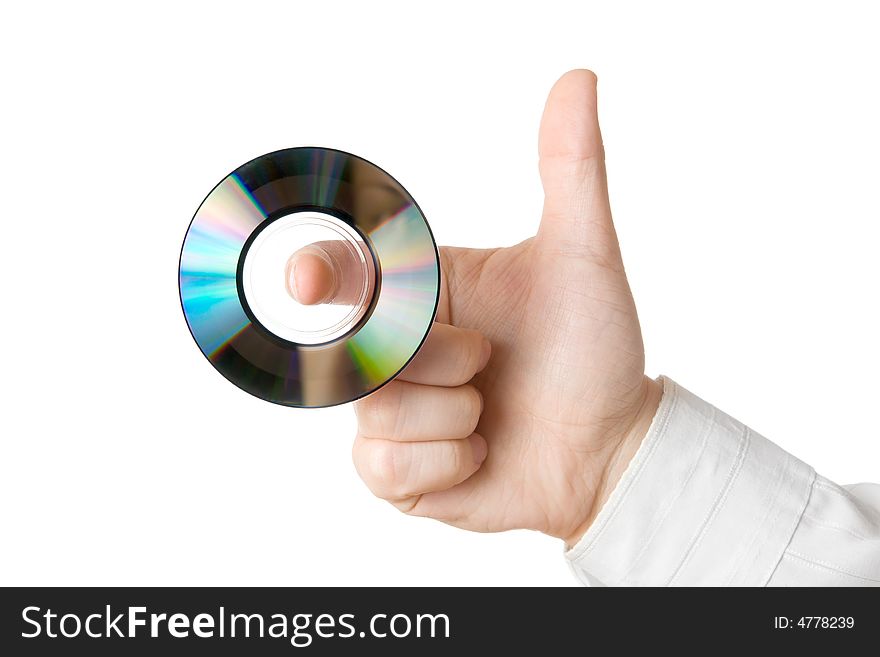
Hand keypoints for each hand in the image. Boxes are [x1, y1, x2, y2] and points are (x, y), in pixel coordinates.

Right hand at [290, 70, 661, 544]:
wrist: (612, 447)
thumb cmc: (595, 349)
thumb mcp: (584, 257)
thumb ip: (570, 169)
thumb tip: (576, 79)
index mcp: (424, 292)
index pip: (353, 273)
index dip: (325, 272)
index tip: (310, 280)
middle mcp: (397, 349)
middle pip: (365, 347)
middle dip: (445, 357)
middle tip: (492, 362)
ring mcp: (391, 412)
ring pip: (379, 413)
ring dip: (456, 415)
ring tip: (493, 412)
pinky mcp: (394, 472)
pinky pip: (386, 467)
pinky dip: (446, 466)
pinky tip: (479, 453)